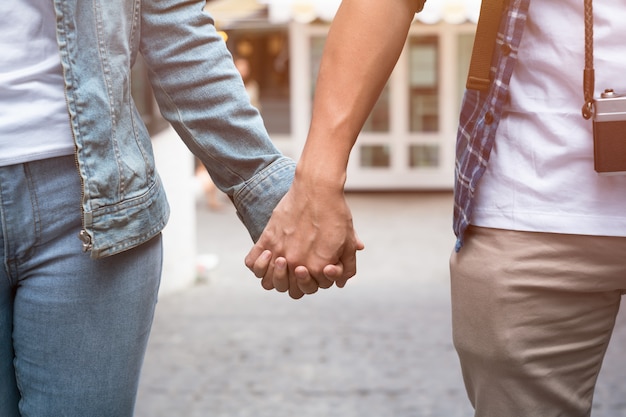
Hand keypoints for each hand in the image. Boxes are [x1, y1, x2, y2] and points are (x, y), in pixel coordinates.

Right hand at [245, 177, 363, 298]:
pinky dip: (258, 264)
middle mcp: (296, 264)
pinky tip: (268, 254)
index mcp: (318, 267)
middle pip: (290, 290)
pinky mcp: (267, 238)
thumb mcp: (348, 241)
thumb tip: (340, 281)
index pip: (313, 288)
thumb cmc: (336, 213)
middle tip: (301, 265)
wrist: (318, 188)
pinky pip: (252, 263)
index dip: (318, 279)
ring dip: (275, 276)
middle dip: (297, 281)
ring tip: (283, 261)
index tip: (321, 264)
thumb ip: (347, 266)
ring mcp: (279, 252)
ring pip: (268, 283)